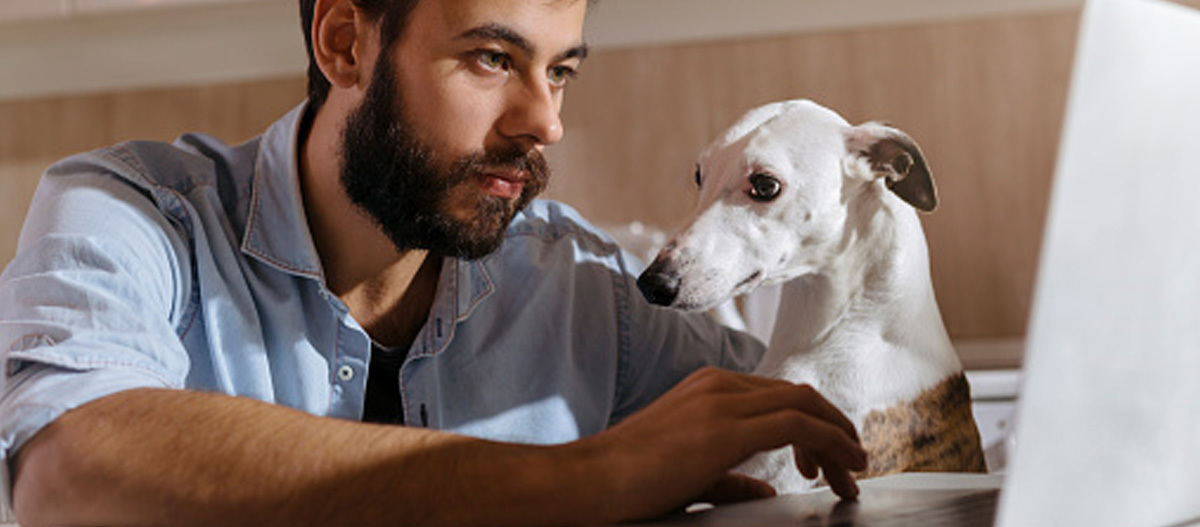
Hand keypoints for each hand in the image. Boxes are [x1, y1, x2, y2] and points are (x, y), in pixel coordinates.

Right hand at [582, 367, 867, 520]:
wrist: (592, 480)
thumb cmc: (631, 482)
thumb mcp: (691, 474)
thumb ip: (731, 478)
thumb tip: (764, 490)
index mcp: (709, 388)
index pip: (778, 395)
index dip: (813, 424)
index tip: (823, 461)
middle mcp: (720, 384)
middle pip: (800, 395)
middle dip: (834, 429)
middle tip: (851, 467)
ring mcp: (723, 400)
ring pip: (806, 404)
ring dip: (839, 437)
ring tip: (854, 472)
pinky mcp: (727, 426)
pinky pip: (798, 424)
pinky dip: (831, 443)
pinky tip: (844, 467)